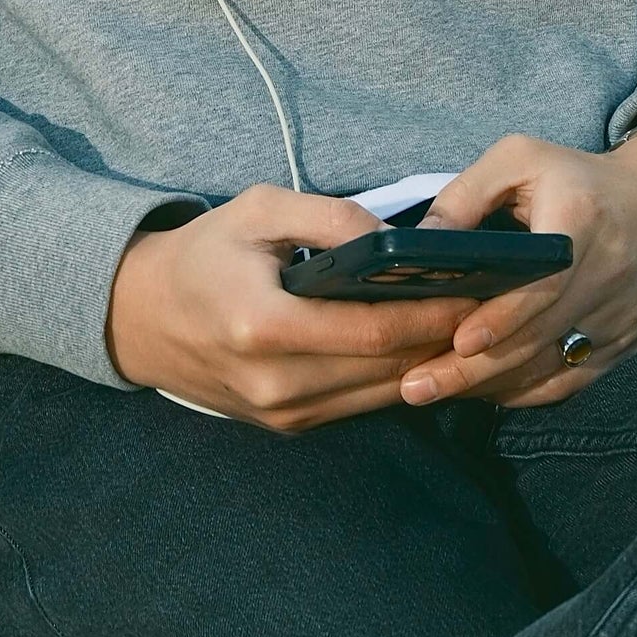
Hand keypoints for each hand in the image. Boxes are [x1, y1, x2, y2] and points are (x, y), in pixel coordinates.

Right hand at [106, 185, 478, 432]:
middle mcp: (276, 383)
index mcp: (263, 327)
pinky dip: (397, 378)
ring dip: (431, 365)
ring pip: (383, 396)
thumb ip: (329, 216)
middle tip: (496, 306)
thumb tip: (396, 239)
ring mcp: (283, 414)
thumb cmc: (202, 255)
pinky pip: (360, 405)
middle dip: (447, 340)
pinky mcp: (288, 427)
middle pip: (388, 370)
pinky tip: (426, 348)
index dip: (435, 314)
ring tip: (473, 327)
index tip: (481, 289)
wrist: (139, 319)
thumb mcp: (256, 209)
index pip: (375, 332)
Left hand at [396, 121, 636, 409]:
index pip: (542, 286)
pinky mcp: (628, 344)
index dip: (500, 318)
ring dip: (491, 386)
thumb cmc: (581, 179)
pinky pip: (573, 381)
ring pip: (551, 368)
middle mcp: (610, 276)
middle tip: (414, 388)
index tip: (458, 340)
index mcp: (583, 224)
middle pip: (537, 337)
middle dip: (471, 369)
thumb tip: (415, 245)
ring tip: (436, 392)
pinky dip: (527, 391)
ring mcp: (623, 317)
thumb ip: (465, 196)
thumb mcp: (522, 159)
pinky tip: (484, 392)